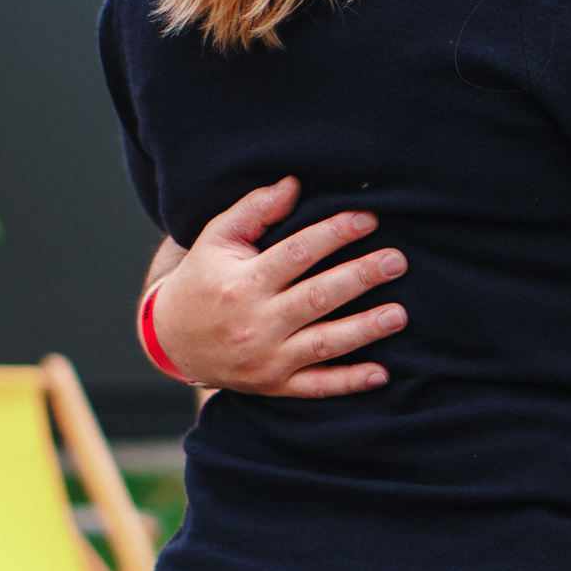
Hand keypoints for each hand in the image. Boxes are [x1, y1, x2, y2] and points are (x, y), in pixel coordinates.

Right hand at [147, 178, 408, 396]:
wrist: (171, 341)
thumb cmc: (203, 279)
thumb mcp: (217, 239)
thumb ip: (255, 209)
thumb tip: (294, 183)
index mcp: (242, 284)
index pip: (297, 254)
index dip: (334, 233)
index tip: (368, 219)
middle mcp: (255, 324)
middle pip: (316, 298)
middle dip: (360, 278)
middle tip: (397, 261)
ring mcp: (265, 360)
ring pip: (323, 345)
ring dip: (364, 330)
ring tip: (399, 314)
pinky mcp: (274, 385)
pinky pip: (316, 387)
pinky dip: (349, 383)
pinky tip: (381, 373)